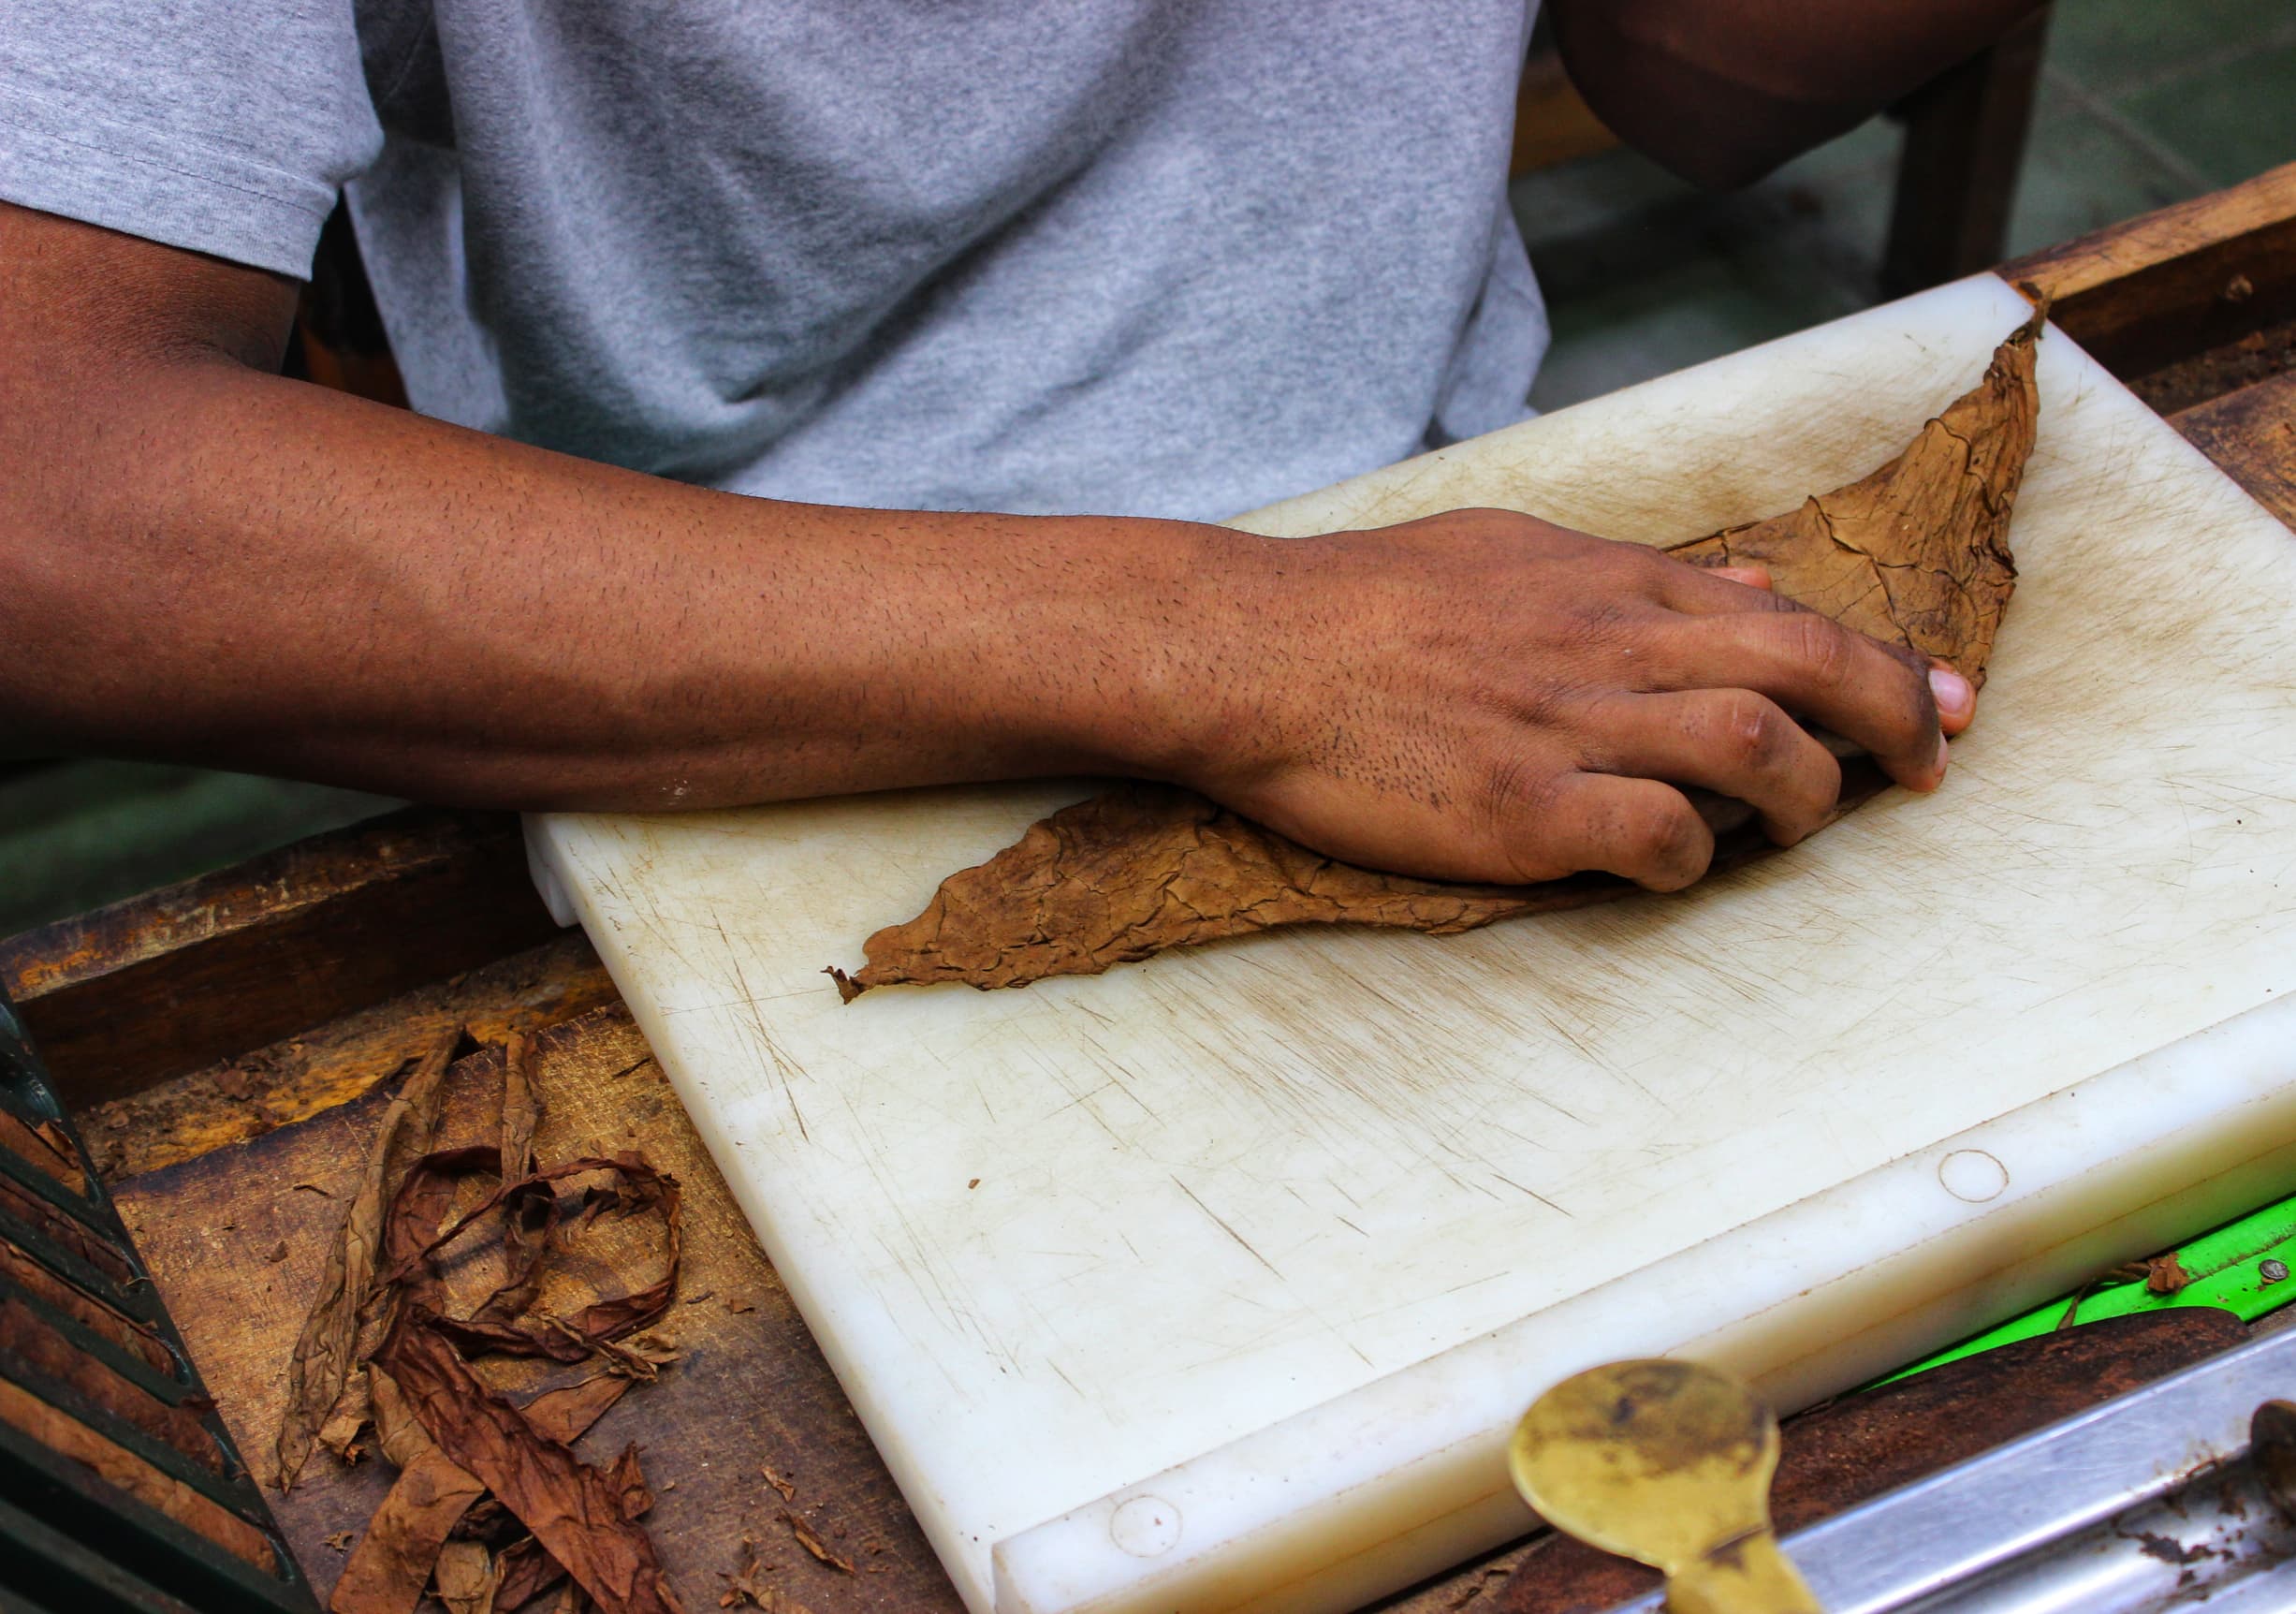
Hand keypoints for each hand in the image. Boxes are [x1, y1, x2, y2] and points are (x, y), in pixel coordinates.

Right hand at [1180, 510, 1975, 888]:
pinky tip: (1675, 866)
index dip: (1888, 665)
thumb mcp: (1517, 548)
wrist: (1252, 650)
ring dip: (1809, 800)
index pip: (1792, 615)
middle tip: (1925, 772)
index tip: (1944, 705)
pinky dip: (1696, 860)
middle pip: (1809, 674)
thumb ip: (1639, 573)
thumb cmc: (1368, 600)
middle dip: (1895, 724)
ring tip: (1803, 827)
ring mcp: (1572, 728)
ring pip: (1760, 754)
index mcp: (1614, 582)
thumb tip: (1750, 581)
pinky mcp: (1522, 810)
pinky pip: (1659, 839)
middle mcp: (1614, 646)